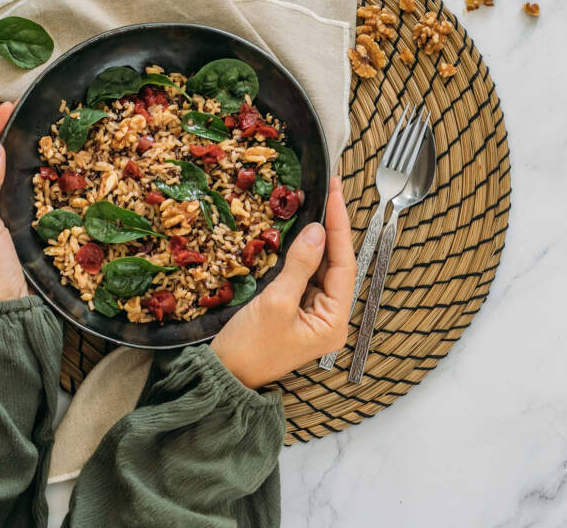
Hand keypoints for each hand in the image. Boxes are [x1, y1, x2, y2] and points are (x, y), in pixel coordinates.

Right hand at [210, 176, 355, 388]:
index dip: (340, 225)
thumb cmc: (249, 347)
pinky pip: (305, 276)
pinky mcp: (297, 312)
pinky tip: (300, 232)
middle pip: (336, 264)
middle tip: (329, 190)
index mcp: (334, 322)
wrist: (222, 376)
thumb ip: (299, 264)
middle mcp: (331, 319)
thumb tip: (318, 231)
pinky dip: (303, 254)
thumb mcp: (275, 302)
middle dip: (332, 228)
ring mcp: (314, 316)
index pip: (344, 264)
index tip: (335, 193)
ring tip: (319, 203)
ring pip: (321, 268)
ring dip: (318, 238)